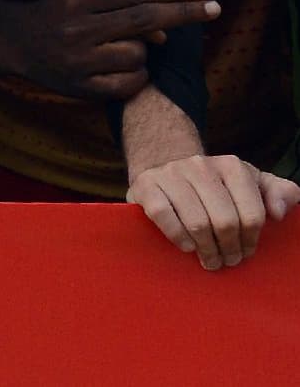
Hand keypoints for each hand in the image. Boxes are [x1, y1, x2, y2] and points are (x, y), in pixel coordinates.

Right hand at [0, 0, 219, 101]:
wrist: (13, 42)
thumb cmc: (56, 12)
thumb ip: (120, 3)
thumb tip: (165, 28)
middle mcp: (77, 28)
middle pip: (145, 19)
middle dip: (185, 14)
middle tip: (217, 8)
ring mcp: (78, 60)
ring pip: (138, 54)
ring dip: (142, 50)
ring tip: (119, 47)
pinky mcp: (81, 87)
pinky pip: (131, 82)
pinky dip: (136, 75)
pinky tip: (122, 68)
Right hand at [131, 154, 299, 270]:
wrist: (166, 170)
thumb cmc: (216, 187)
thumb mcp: (251, 184)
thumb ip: (279, 193)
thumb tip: (279, 213)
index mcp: (232, 166)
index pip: (252, 213)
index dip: (251, 240)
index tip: (247, 252)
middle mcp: (201, 165)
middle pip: (225, 221)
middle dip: (229, 249)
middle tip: (228, 261)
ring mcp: (171, 173)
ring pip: (197, 222)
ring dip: (206, 249)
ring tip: (210, 261)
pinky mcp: (146, 185)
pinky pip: (164, 216)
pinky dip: (178, 237)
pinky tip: (187, 247)